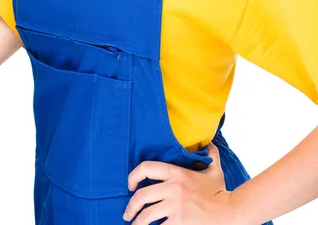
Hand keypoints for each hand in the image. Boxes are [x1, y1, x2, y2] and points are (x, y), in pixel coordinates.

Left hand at [123, 142, 238, 223]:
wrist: (231, 212)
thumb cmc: (220, 191)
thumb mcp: (214, 169)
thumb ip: (210, 153)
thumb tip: (209, 141)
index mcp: (177, 173)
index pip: (146, 168)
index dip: (133, 176)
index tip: (130, 186)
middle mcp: (173, 188)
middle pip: (142, 196)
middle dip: (131, 206)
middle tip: (127, 214)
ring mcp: (175, 207)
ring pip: (147, 215)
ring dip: (137, 223)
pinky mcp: (179, 223)